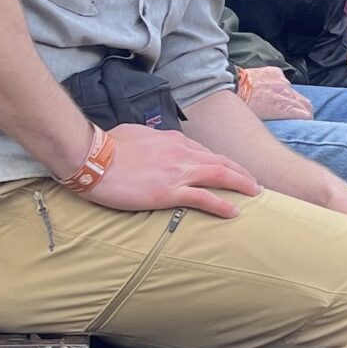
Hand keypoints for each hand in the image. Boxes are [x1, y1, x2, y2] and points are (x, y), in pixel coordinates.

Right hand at [80, 123, 260, 215]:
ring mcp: (177, 172)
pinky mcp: (169, 192)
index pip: (203, 151)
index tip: (229, 169)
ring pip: (219, 175)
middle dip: (239, 172)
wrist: (92, 157)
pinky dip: (222, 205)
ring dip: (240, 184)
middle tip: (253, 183)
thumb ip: (149, 141)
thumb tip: (151, 146)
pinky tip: (235, 212)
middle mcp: (180, 152)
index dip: (220, 161)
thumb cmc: (106, 146)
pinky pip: (204, 198)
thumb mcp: (134, 135)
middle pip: (219, 161)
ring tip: (254, 193)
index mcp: (171, 139)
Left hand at [240, 66, 311, 120]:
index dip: (306, 120)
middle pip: (306, 103)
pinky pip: (283, 80)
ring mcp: (282, 81)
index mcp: (285, 107)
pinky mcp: (276, 72)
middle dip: (305, 111)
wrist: (231, 87)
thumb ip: (280, 120)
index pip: (306, 115)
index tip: (302, 124)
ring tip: (280, 103)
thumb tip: (285, 124)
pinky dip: (280, 86)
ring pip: (294, 92)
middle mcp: (287, 93)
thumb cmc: (244, 109)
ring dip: (290, 98)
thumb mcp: (264, 121)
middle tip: (299, 116)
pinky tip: (269, 89)